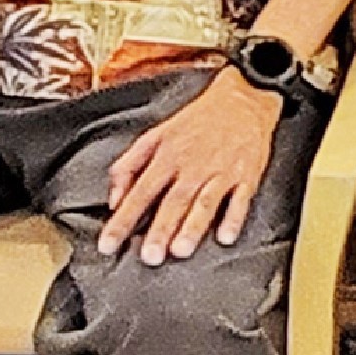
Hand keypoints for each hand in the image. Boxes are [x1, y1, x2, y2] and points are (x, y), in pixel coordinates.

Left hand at [98, 72, 285, 263]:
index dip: (122, 220)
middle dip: (160, 229)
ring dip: (193, 226)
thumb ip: (129, 165)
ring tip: (180, 250)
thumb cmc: (198, 119)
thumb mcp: (156, 134)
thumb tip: (114, 198)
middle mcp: (192, 165)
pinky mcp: (246, 175)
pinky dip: (234, 217)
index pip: (139, 192)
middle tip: (149, 256)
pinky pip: (240, 199)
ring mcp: (221, 171)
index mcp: (167, 156)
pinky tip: (226, 235)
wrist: (243, 97)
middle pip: (173, 201)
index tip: (109, 244)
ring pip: (204, 202)